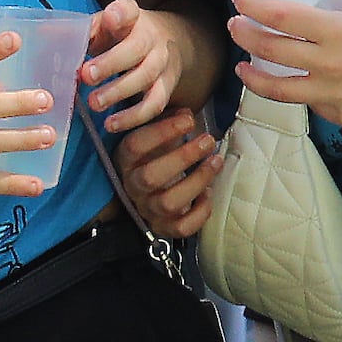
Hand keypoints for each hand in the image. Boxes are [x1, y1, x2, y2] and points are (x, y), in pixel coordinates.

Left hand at [77, 0, 193, 132]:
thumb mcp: (104, 27)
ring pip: (145, 77)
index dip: (121, 14)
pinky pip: (154, 104)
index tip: (110, 18)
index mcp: (132, 18)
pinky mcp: (166, 87)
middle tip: (86, 76)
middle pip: (136, 49)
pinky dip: (133, 117)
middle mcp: (151, 38)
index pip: (129, 10)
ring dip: (118, 92)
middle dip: (111, 63)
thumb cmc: (122, 36)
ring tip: (94, 104)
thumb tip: (44, 36)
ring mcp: (161, 63)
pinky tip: (111, 124)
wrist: (165, 42)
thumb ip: (81, 32)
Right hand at [108, 102, 224, 242]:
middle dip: (183, 157)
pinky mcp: (163, 227)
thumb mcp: (160, 133)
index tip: (189, 119)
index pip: (135, 146)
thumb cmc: (159, 154)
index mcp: (126, 160)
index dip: (163, 131)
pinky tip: (208, 195)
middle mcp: (132, 187)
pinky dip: (199, 213)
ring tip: (215, 162)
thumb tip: (186, 114)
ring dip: (196, 181)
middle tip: (207, 141)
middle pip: (151, 177)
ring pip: (168, 203)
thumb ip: (170, 121)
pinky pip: (181, 228)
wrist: (155, 185)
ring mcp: (147, 209)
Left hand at [230, 0, 341, 131]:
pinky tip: (299, 82)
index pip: (281, 18)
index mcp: (339, 31)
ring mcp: (335, 97)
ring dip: (255, 76)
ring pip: (280, 89)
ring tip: (243, 66)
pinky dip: (302, 90)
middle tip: (235, 26)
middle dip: (245, 36)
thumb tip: (331, 4)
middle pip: (271, 52)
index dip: (254, 7)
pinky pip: (313, 103)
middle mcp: (330, 66)